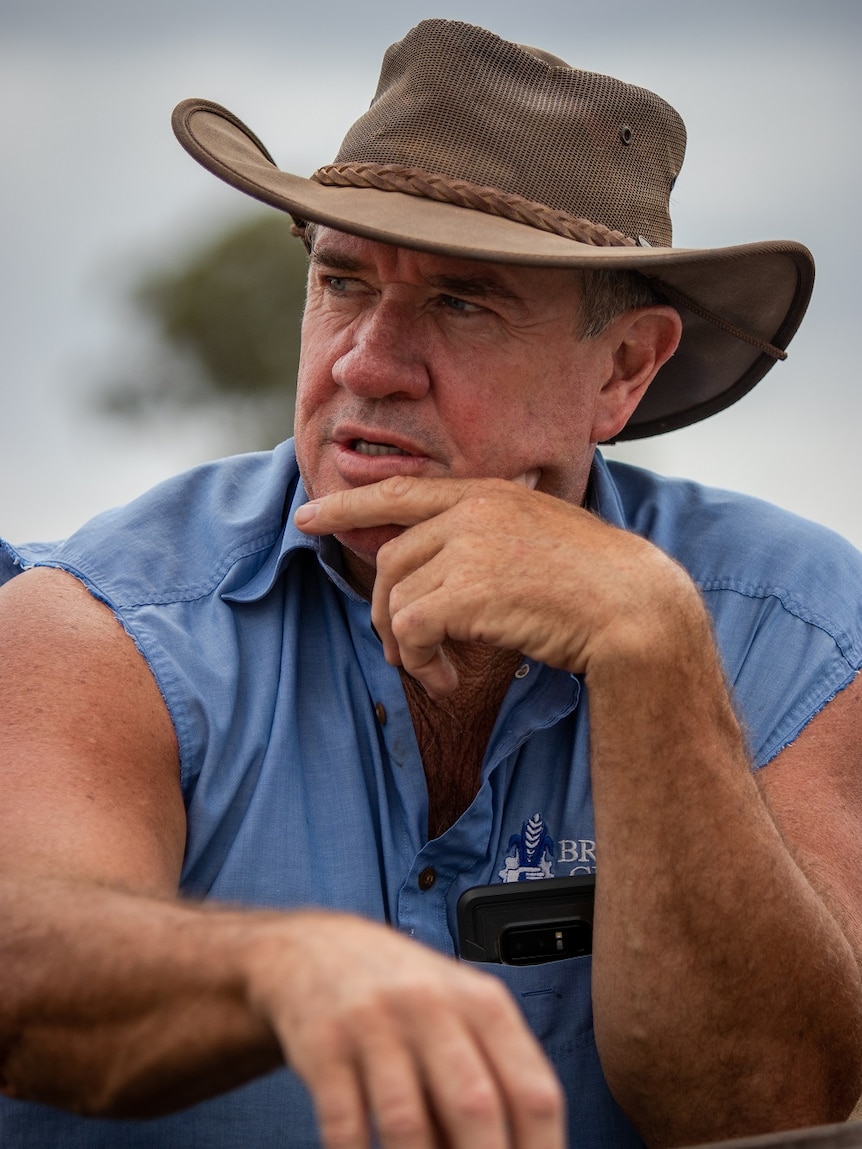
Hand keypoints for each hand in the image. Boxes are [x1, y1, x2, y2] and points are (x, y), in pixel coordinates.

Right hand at [245, 911, 565, 1148]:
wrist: (320, 947)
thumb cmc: (406, 992)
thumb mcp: (460, 1013)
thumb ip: (487, 1077)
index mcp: (483, 1003)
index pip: (534, 1092)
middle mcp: (433, 1007)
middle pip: (476, 1107)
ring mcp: (376, 1023)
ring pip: (408, 1124)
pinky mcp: (324, 1043)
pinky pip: (344, 1125)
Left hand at [295, 475, 683, 698]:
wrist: (635, 608)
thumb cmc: (596, 585)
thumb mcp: (540, 538)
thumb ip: (490, 538)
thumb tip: (444, 567)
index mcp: (489, 493)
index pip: (401, 493)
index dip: (348, 505)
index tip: (308, 517)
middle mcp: (473, 512)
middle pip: (390, 559)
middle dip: (383, 611)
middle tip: (401, 651)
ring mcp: (470, 548)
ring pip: (396, 599)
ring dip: (406, 646)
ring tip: (434, 673)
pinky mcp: (469, 591)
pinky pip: (412, 630)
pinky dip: (420, 663)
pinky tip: (447, 681)